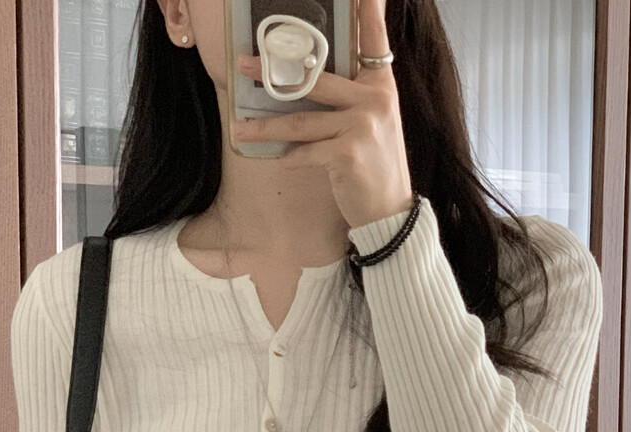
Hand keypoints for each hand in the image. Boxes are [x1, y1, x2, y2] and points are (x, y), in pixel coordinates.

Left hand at [231, 0, 414, 230]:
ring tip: (239, 129)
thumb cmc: (376, 167)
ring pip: (302, 121)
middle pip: (315, 78)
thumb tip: (310, 81)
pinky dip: (291, 158)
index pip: (372, 38)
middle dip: (273, 73)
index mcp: (381, 85)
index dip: (369, 10)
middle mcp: (374, 99)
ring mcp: (362, 125)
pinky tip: (282, 160)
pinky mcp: (348, 154)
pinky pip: (306, 152)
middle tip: (242, 66)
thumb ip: (352, 98)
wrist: (391, 212)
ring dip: (266, 128)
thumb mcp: (373, 123)